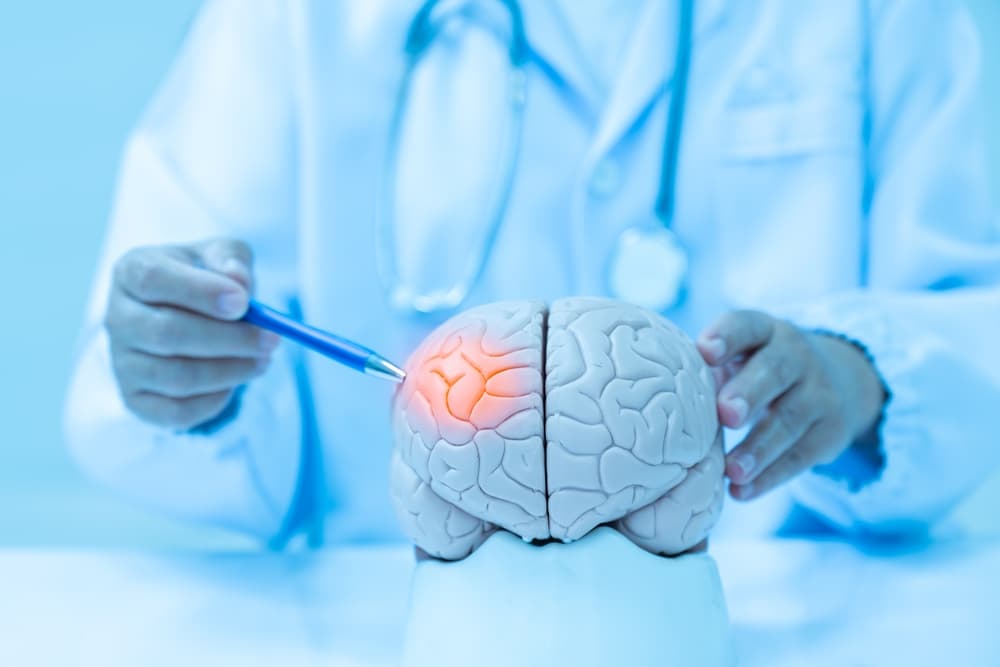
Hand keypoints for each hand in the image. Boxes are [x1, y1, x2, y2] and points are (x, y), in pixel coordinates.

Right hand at [105, 239, 279, 429]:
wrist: (187, 316)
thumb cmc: (206, 280)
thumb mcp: (221, 257)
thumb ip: (231, 260)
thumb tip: (239, 283)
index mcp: (131, 272)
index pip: (153, 279)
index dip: (201, 292)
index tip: (243, 303)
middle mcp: (118, 318)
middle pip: (167, 333)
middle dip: (229, 339)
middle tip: (271, 339)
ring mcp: (122, 363)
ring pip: (178, 377)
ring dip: (231, 370)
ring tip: (263, 358)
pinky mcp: (136, 400)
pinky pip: (179, 411)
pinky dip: (217, 399)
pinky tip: (236, 378)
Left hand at [696, 310, 885, 500]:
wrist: (836, 380)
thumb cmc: (757, 369)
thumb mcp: (740, 356)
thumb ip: (710, 369)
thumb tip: (662, 398)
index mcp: (764, 331)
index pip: (746, 325)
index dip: (727, 336)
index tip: (704, 350)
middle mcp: (796, 355)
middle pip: (774, 371)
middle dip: (749, 392)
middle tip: (726, 415)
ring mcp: (820, 392)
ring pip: (790, 420)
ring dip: (759, 448)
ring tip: (732, 471)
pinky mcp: (831, 431)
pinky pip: (801, 456)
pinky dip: (770, 477)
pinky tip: (742, 492)